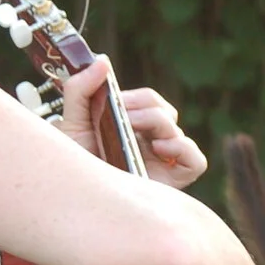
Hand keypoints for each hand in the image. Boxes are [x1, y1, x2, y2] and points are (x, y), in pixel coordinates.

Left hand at [56, 57, 207, 187]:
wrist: (74, 205)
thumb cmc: (73, 170)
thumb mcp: (69, 124)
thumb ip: (80, 89)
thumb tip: (102, 60)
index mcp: (129, 127)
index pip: (148, 100)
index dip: (136, 97)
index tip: (116, 103)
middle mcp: (149, 143)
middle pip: (165, 111)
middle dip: (145, 109)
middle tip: (124, 119)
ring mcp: (163, 162)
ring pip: (177, 129)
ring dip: (156, 123)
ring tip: (133, 134)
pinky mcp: (175, 182)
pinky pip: (195, 160)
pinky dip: (182, 148)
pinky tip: (158, 149)